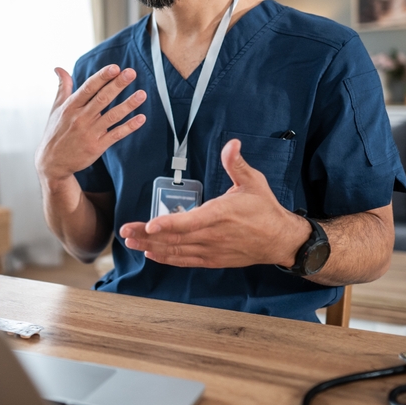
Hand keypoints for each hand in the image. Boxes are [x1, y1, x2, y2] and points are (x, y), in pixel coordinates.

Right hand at [35, 64, 146, 185]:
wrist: (52, 162)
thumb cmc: (55, 133)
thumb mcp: (55, 109)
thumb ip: (62, 88)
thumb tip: (59, 68)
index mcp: (70, 107)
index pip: (88, 88)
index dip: (102, 77)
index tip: (115, 68)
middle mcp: (80, 118)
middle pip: (102, 99)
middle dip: (117, 85)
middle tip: (131, 73)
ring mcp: (89, 133)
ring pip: (112, 116)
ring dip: (128, 105)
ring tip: (142, 94)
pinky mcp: (97, 146)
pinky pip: (116, 134)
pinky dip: (129, 127)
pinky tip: (140, 118)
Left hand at [119, 139, 308, 267]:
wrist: (280, 240)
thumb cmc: (265, 210)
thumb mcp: (253, 182)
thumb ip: (236, 164)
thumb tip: (232, 144)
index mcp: (220, 215)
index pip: (189, 222)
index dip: (168, 224)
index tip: (149, 224)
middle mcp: (212, 236)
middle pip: (174, 238)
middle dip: (147, 235)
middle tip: (125, 231)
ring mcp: (211, 250)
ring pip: (176, 250)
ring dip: (151, 246)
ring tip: (130, 241)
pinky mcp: (212, 259)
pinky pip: (185, 260)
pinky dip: (167, 258)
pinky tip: (151, 253)